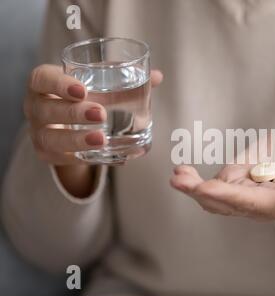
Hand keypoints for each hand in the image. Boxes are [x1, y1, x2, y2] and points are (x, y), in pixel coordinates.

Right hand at [24, 64, 162, 195]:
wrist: (68, 122)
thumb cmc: (85, 96)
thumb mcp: (100, 84)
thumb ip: (126, 79)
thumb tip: (158, 77)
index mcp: (44, 83)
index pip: (41, 79)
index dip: (58, 84)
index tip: (82, 90)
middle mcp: (35, 107)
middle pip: (46, 110)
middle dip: (73, 113)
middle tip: (101, 114)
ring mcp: (39, 132)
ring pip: (50, 138)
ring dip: (76, 139)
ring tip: (102, 139)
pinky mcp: (48, 153)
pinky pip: (62, 159)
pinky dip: (84, 158)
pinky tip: (106, 156)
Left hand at [170, 127, 274, 221]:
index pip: (249, 202)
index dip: (226, 195)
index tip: (204, 188)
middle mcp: (259, 203)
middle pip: (224, 203)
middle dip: (201, 192)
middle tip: (179, 180)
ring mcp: (246, 192)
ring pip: (213, 196)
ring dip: (193, 185)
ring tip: (179, 174)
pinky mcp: (239, 179)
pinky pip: (214, 184)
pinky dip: (196, 180)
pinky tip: (183, 172)